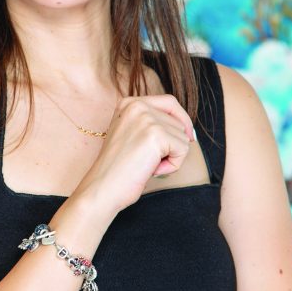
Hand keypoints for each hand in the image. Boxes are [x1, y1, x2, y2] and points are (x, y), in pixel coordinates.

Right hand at [75, 94, 194, 213]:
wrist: (103, 187)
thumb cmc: (118, 169)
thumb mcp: (131, 136)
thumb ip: (152, 125)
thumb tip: (188, 130)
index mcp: (128, 103)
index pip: (169, 103)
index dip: (181, 120)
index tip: (187, 137)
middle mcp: (137, 105)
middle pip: (178, 121)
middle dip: (172, 145)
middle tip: (149, 160)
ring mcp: (146, 118)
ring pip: (183, 136)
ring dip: (171, 157)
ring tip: (147, 165)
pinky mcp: (156, 134)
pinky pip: (183, 149)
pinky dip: (173, 165)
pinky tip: (152, 170)